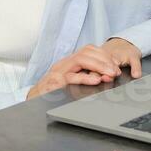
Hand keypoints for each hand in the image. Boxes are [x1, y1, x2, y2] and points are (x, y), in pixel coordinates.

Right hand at [26, 38, 143, 98]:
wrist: (34, 101)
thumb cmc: (54, 93)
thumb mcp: (72, 83)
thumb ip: (87, 77)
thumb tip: (106, 76)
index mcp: (69, 62)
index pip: (89, 50)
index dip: (104, 56)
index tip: (115, 66)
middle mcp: (64, 64)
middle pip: (86, 52)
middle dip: (104, 60)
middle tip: (115, 71)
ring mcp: (58, 72)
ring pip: (80, 60)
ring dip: (98, 65)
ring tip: (109, 74)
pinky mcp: (55, 83)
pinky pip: (71, 77)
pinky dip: (85, 77)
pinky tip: (95, 80)